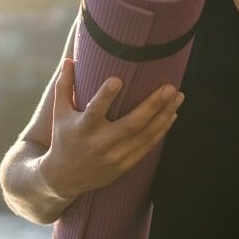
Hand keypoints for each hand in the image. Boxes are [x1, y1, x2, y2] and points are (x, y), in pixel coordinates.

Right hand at [40, 58, 183, 199]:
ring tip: (179, 96)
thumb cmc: (63, 138)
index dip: (106, 96)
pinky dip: (162, 130)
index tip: (118, 79)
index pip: (95, 110)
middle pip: (132, 124)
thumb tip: (70, 59)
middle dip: (153, 105)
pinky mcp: (125, 165)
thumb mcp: (59, 113)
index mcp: (83, 128)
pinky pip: (148, 146)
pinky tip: (172, 115)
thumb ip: (65, 86)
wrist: (64, 179)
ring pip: (146, 135)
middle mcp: (100, 143)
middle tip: (170, 87)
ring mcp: (115, 156)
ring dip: (165, 115)